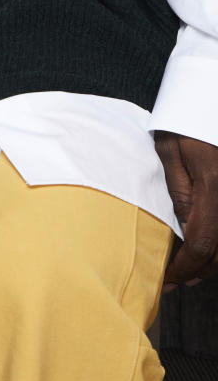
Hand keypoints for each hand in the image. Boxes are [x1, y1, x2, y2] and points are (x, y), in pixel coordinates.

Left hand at [155, 131, 217, 286]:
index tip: (166, 279)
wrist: (212, 102)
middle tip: (173, 279)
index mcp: (213, 187)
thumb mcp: (170, 153)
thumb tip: (180, 231)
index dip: (183, 268)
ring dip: (211, 263)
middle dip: (197, 271)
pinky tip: (205, 249)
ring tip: (187, 268)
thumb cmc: (186, 124)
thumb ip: (178, 193)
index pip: (201, 244)